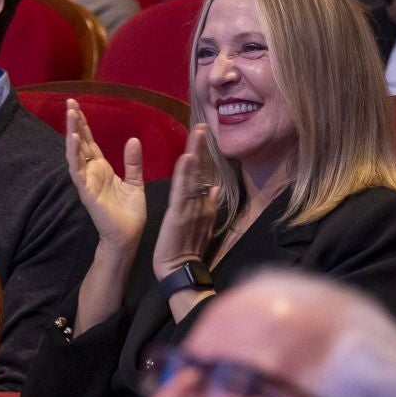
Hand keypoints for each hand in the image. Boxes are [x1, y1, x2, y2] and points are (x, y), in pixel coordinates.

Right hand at [63, 98, 146, 252]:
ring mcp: (86, 181)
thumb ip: (133, 162)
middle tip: (69, 101)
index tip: (77, 106)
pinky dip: (74, 154)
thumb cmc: (130, 213)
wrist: (128, 236)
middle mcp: (91, 172)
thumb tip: (133, 139)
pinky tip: (72, 139)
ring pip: (75, 152)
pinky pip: (77, 170)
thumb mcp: (135, 182)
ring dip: (71, 133)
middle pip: (80, 142)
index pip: (90, 141)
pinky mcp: (86, 191)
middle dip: (74, 122)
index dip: (84, 124)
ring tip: (70, 113)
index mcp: (102, 168)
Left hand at [151, 125, 220, 279]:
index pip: (205, 176)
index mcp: (204, 205)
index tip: (204, 137)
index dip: (206, 156)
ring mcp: (192, 207)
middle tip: (202, 125)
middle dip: (203, 148)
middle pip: (203, 170)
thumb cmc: (187, 250)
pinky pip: (183, 189)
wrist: (181, 271)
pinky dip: (186, 172)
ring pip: (195, 176)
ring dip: (197, 152)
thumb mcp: (202, 226)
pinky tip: (187, 156)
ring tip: (198, 132)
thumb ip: (209, 206)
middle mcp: (201, 203)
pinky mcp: (179, 214)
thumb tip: (216, 187)